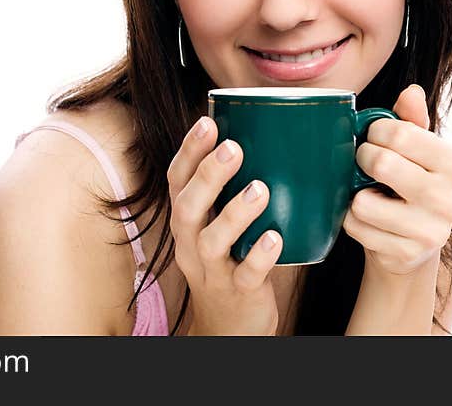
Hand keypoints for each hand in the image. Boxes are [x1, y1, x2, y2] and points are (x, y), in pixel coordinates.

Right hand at [167, 116, 281, 334]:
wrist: (228, 329)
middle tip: (233, 147)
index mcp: (187, 221)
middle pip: (187, 207)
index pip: (177, 181)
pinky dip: (259, 256)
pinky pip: (245, 276)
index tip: (207, 122)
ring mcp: (212, 270)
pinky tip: (275, 238)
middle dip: (208, 175)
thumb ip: (231, 191)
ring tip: (260, 189)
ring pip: (211, 241)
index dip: (188, 152)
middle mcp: (191, 244)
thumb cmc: (230, 263)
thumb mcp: (219, 227)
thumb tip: (266, 137)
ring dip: (234, 213)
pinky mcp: (237, 294)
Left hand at [344, 84, 451, 277]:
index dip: (374, 132)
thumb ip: (412, 120)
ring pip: (362, 201)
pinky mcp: (406, 254)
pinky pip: (355, 226)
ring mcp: (428, 230)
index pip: (399, 133)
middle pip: (380, 163)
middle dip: (362, 160)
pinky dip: (352, 220)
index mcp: (450, 164)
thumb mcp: (418, 151)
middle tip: (366, 165)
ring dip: (355, 195)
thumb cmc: (410, 185)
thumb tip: (411, 92)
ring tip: (369, 195)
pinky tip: (368, 220)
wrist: (414, 247)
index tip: (373, 138)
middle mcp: (446, 198)